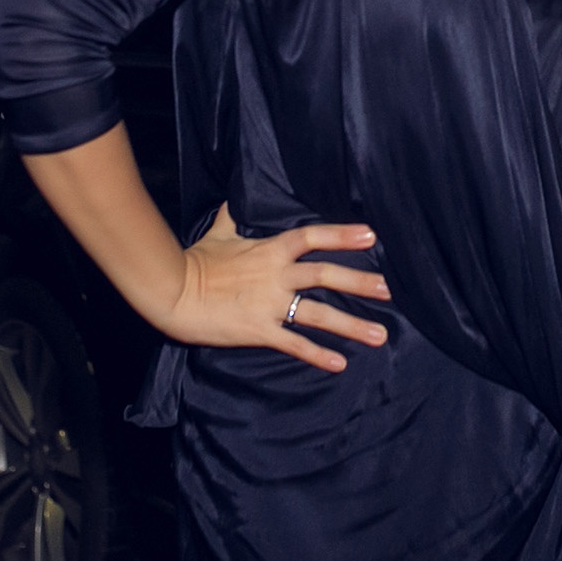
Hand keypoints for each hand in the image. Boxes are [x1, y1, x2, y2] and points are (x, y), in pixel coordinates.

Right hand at [163, 203, 389, 372]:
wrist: (173, 292)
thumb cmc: (196, 261)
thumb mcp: (218, 233)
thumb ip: (233, 216)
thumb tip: (234, 196)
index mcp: (270, 250)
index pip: (313, 237)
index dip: (343, 235)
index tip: (371, 236)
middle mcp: (277, 276)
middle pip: (326, 276)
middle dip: (360, 282)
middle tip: (388, 289)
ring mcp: (270, 305)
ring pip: (319, 314)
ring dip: (351, 324)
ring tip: (379, 334)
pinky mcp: (259, 331)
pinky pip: (294, 344)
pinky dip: (317, 355)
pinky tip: (340, 364)